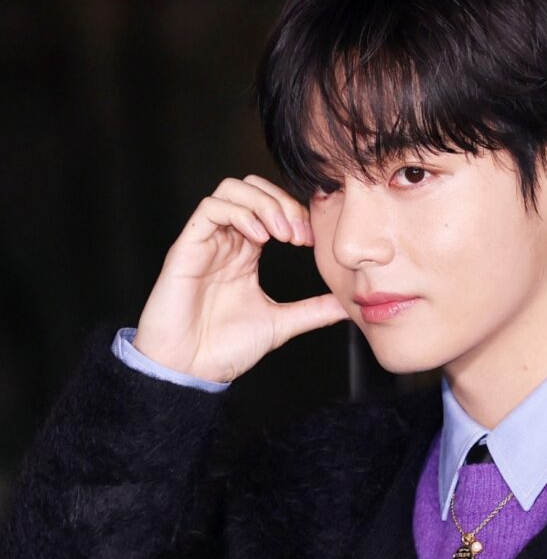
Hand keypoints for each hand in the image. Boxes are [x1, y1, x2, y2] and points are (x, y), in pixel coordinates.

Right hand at [133, 175, 348, 381]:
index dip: (295, 212)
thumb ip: (314, 310)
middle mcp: (226, 241)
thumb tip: (347, 306)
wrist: (190, 369)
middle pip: (252, 188)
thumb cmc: (224, 348)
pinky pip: (210, 209)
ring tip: (281, 234)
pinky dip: (239, 214)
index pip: (271, 206)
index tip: (312, 240)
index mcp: (246, 253)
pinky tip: (258, 239)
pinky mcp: (187, 247)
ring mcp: (206, 242)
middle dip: (282, 202)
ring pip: (231, 190)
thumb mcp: (282, 323)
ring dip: (263, 204)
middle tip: (299, 235)